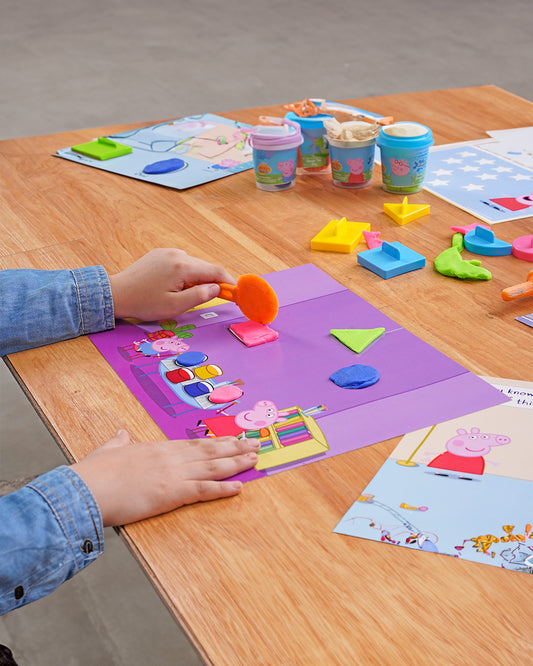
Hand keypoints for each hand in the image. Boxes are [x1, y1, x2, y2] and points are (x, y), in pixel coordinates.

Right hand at [72, 430, 258, 525]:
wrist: (85, 489)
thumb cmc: (93, 474)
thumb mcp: (107, 451)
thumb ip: (118, 442)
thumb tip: (121, 433)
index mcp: (156, 449)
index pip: (193, 444)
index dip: (215, 442)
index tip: (231, 439)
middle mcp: (169, 458)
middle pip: (209, 452)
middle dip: (234, 448)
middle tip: (254, 444)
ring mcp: (172, 474)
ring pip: (212, 467)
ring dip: (236, 463)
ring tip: (254, 459)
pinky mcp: (171, 493)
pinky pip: (203, 490)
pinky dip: (223, 489)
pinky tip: (239, 487)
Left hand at [108, 248, 235, 319]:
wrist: (116, 294)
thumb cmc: (144, 303)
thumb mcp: (175, 306)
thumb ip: (199, 296)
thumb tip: (216, 288)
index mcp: (182, 267)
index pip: (215, 271)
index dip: (229, 282)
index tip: (237, 292)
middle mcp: (177, 254)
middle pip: (205, 267)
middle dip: (213, 281)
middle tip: (217, 297)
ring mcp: (167, 252)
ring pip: (193, 265)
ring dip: (197, 278)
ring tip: (186, 295)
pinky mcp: (159, 254)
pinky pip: (181, 263)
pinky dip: (185, 274)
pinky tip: (175, 286)